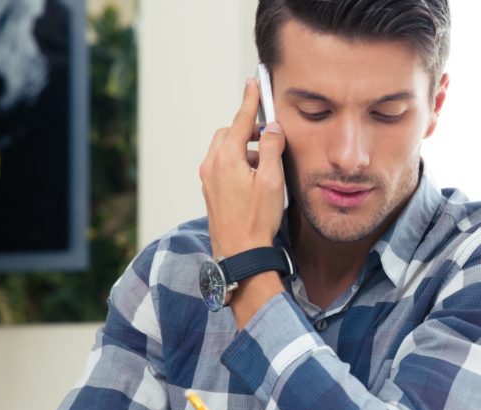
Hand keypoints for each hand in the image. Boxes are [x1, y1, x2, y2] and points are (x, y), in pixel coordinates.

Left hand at [199, 78, 286, 258]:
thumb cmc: (256, 221)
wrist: (240, 254)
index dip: (249, 101)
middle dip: (247, 130)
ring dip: (245, 149)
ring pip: (225, 150)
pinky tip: (255, 180)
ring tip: (267, 166)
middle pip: (229, 133)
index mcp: (226, 158)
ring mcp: (208, 179)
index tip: (253, 84)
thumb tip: (271, 128)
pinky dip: (238, 163)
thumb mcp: (271, 180)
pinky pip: (222, 165)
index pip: (239, 120)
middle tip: (268, 136)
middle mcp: (212, 165)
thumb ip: (271, 148)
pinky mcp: (210, 191)